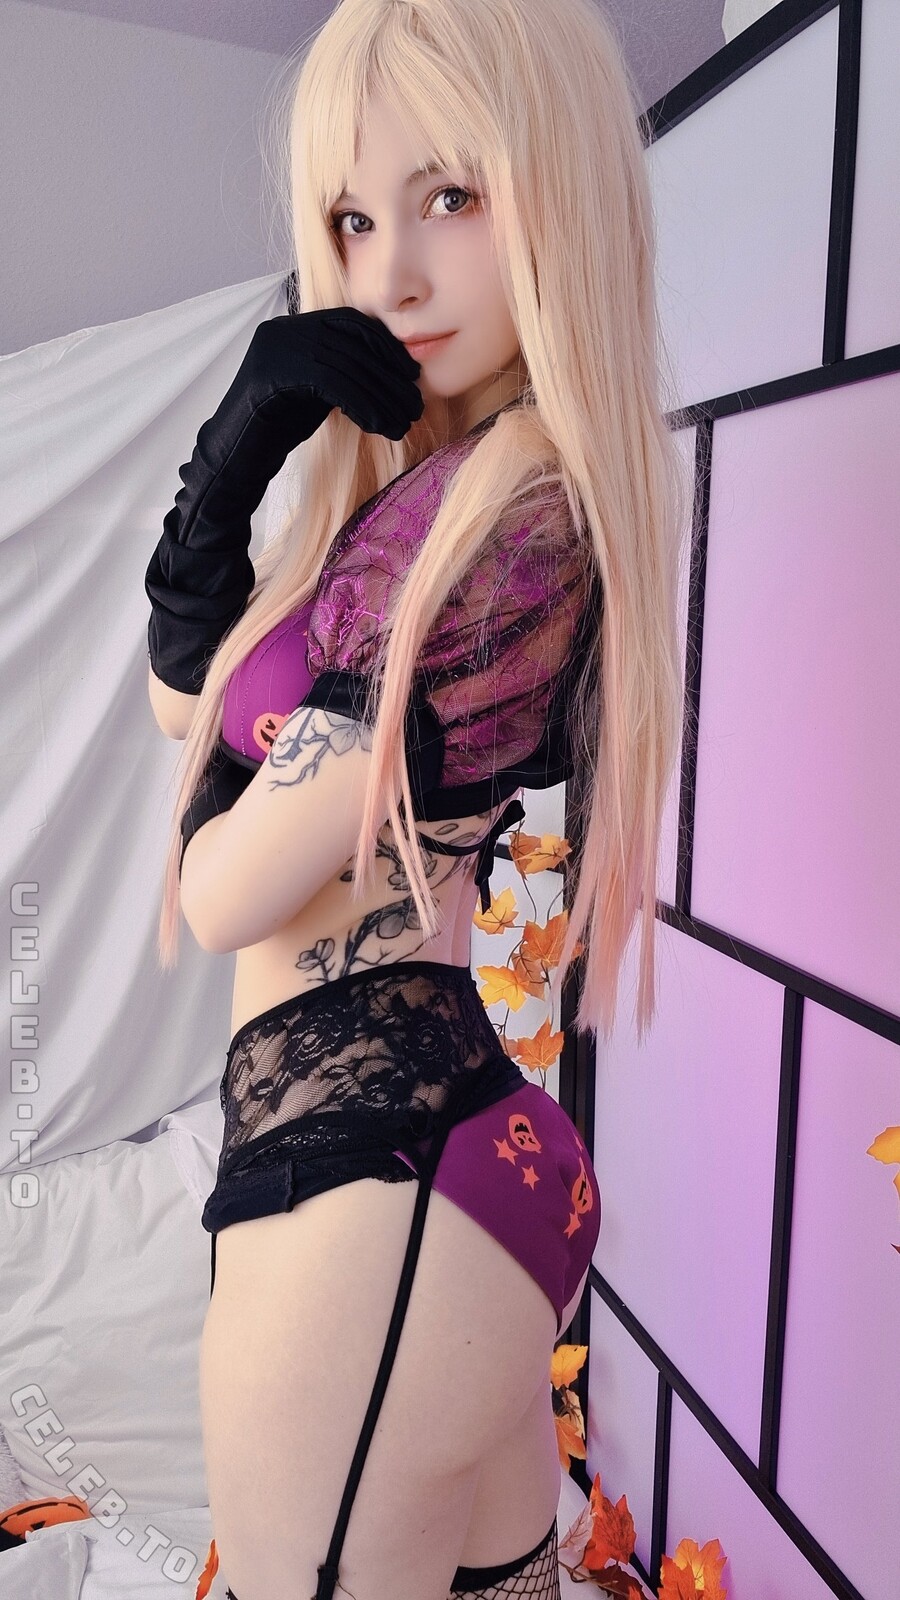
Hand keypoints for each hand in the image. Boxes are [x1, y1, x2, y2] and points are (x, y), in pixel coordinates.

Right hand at [145, 309, 422, 694]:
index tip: (412, 379)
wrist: (232, 462)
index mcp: (296, 327)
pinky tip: (380, 427)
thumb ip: (345, 372)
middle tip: (415, 407)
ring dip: (383, 395)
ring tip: (403, 423)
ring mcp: (274, 348)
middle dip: (391, 375)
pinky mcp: (270, 373)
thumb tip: (396, 367)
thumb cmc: (277, 431)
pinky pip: (331, 380)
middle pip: (354, 342)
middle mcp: (284, 329)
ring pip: (347, 363)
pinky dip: (363, 403)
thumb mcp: (319, 392)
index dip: (389, 350)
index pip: (355, 324)